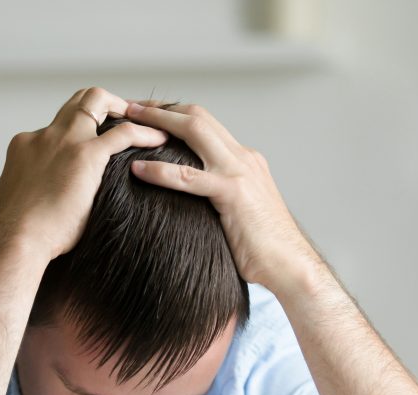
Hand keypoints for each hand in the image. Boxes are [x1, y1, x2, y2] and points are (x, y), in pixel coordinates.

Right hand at [0, 88, 167, 261]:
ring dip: (123, 107)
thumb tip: (52, 206)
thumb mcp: (24, 203)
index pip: (56, 126)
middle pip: (75, 102)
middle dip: (103, 104)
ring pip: (96, 100)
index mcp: (26, 146)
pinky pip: (123, 133)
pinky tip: (159, 141)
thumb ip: (38, 192)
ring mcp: (63, 141)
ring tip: (146, 122)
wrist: (14, 240)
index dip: (78, 128)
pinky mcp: (85, 155)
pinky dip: (144, 133)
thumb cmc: (19, 235)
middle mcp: (44, 136)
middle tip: (126, 118)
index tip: (95, 139)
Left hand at [125, 102, 317, 292]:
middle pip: (198, 116)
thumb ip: (220, 195)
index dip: (175, 114)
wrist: (290, 264)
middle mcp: (243, 157)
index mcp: (244, 160)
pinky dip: (161, 170)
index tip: (147, 114)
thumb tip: (192, 200)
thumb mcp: (240, 210)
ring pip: (195, 131)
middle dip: (161, 108)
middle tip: (130, 107)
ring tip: (127, 123)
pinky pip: (189, 177)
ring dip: (157, 122)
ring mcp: (239, 172)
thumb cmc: (263, 247)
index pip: (207, 124)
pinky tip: (138, 169)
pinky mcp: (233, 193)